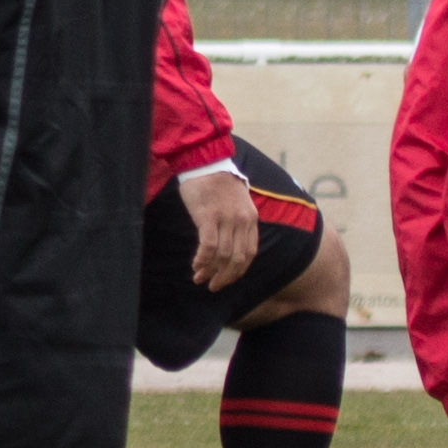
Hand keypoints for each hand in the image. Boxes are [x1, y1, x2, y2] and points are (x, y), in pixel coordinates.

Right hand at [179, 164, 259, 288]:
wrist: (205, 161)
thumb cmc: (217, 182)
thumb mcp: (238, 202)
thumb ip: (238, 222)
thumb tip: (231, 245)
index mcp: (251, 219)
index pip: (250, 253)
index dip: (239, 271)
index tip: (228, 279)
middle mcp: (241, 221)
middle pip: (237, 258)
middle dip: (225, 276)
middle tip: (213, 286)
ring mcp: (226, 219)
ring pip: (222, 255)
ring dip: (211, 271)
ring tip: (200, 278)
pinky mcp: (208, 216)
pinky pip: (208, 245)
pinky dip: (203, 259)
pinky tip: (196, 265)